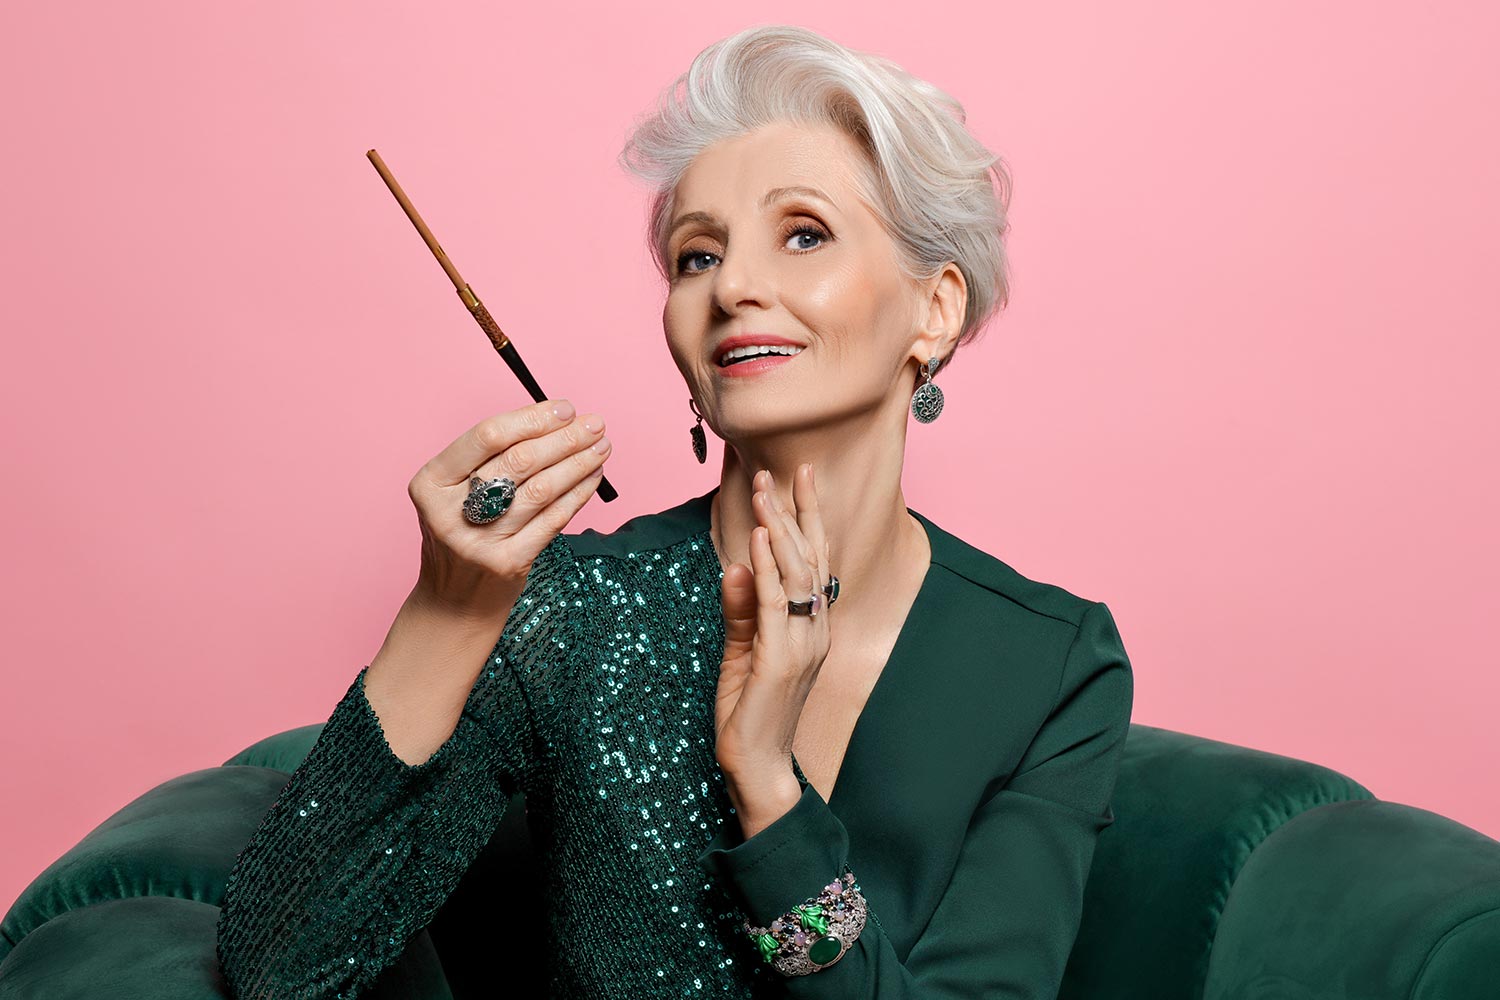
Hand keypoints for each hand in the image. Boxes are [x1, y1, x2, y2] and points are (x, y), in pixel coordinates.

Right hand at [404, 397, 610, 619]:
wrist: (453, 604)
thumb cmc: (462, 534)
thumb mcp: (455, 494)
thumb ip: (491, 460)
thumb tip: (555, 422)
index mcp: (430, 483)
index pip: (487, 436)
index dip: (532, 419)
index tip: (565, 409)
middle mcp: (449, 511)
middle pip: (519, 461)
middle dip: (564, 438)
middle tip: (594, 424)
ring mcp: (479, 541)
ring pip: (541, 489)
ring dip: (578, 462)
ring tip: (601, 446)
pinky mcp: (507, 564)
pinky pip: (553, 520)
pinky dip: (578, 494)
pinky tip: (593, 477)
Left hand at [713, 463, 833, 797]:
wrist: (758, 767)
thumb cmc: (751, 713)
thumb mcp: (743, 652)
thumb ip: (743, 610)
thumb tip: (737, 565)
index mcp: (812, 626)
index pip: (814, 560)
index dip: (809, 516)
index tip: (801, 475)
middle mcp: (816, 629)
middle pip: (808, 558)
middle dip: (792, 511)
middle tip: (776, 471)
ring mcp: (803, 644)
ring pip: (794, 574)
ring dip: (778, 529)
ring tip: (764, 493)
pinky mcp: (779, 660)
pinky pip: (774, 605)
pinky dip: (765, 569)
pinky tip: (756, 540)